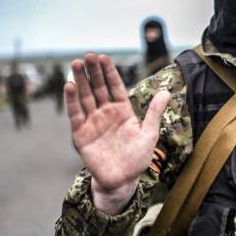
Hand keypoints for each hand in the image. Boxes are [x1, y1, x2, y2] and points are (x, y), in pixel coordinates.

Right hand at [65, 53, 169, 213]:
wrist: (122, 180)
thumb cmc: (137, 158)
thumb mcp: (149, 134)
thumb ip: (154, 113)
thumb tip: (166, 92)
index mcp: (122, 111)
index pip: (115, 87)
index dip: (109, 73)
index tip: (104, 57)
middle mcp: (105, 113)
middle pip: (98, 88)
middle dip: (93, 72)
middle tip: (88, 55)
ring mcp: (92, 123)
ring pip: (85, 97)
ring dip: (80, 81)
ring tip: (76, 64)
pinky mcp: (81, 134)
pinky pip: (75, 115)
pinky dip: (72, 101)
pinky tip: (69, 86)